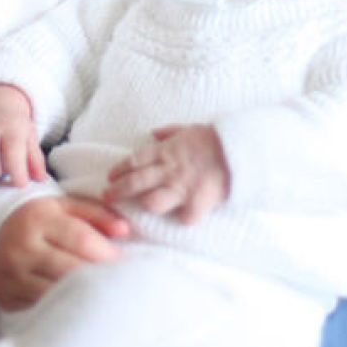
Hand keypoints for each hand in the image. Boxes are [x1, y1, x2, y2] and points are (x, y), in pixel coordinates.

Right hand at [0, 195, 130, 311]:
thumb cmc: (36, 219)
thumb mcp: (63, 206)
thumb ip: (96, 214)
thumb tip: (125, 231)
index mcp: (39, 219)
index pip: (80, 239)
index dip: (106, 253)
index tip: (124, 262)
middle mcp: (22, 247)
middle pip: (69, 269)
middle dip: (98, 277)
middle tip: (118, 283)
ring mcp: (11, 274)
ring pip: (54, 292)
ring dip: (81, 296)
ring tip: (101, 296)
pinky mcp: (5, 296)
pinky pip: (38, 306)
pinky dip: (60, 307)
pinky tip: (76, 306)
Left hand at [104, 123, 229, 223]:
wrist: (238, 150)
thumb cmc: (214, 138)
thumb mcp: (189, 128)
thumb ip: (169, 132)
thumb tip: (153, 134)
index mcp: (166, 152)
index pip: (134, 161)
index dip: (119, 170)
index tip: (110, 177)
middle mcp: (168, 171)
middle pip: (135, 183)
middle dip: (118, 191)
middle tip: (107, 197)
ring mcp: (181, 188)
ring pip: (152, 203)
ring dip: (147, 205)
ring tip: (142, 208)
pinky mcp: (196, 203)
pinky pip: (183, 218)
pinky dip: (183, 219)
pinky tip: (182, 217)